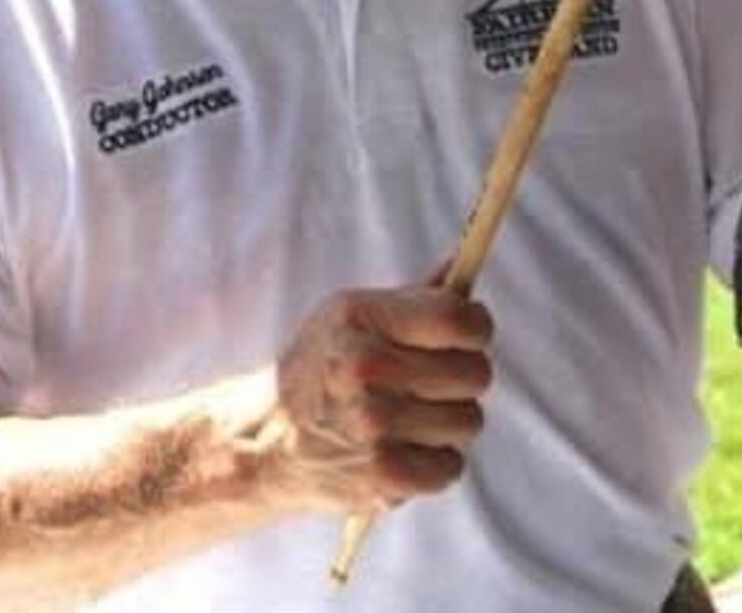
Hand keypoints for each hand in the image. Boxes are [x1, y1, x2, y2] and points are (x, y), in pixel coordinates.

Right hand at [271, 283, 492, 513]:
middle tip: (442, 378)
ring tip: (416, 415)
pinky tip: (407, 448)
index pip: (455, 319)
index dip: (477, 326)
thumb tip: (460, 265)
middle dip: (467, 374)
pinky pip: (451, 466)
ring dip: (451, 420)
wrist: (263, 443)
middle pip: (474, 372)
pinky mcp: (381, 476)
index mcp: (361, 318)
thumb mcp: (350, 315)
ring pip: (469, 420)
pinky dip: (437, 461)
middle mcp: (366, 369)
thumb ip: (413, 297)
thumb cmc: (322, 367)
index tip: (472, 333)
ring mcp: (373, 426)